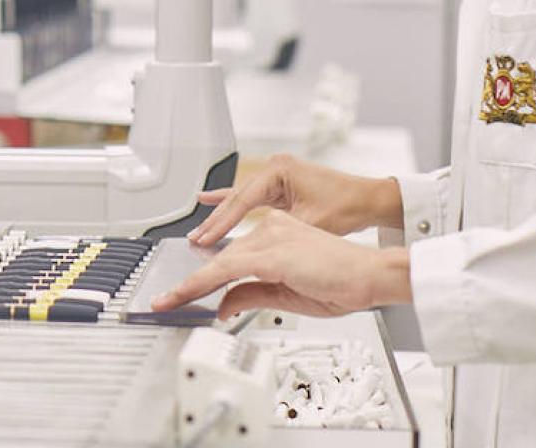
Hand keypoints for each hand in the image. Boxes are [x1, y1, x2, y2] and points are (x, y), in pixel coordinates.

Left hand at [152, 210, 412, 319]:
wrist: (372, 278)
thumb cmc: (342, 283)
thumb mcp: (286, 296)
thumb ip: (251, 295)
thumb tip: (222, 306)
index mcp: (275, 235)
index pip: (230, 257)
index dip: (201, 277)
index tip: (177, 292)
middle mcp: (269, 229)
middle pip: (220, 260)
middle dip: (189, 283)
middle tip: (163, 300)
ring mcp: (270, 238)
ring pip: (219, 264)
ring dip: (189, 286)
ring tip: (166, 302)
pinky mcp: (272, 254)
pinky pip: (229, 270)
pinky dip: (204, 283)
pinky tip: (187, 295)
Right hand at [189, 154, 401, 247]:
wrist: (371, 200)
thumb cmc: (348, 206)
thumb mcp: (309, 225)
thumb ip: (277, 237)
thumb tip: (253, 257)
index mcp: (280, 170)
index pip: (242, 201)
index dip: (222, 224)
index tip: (206, 240)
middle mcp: (276, 168)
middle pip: (237, 198)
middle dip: (216, 221)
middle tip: (196, 238)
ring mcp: (278, 175)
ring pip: (241, 199)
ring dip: (222, 216)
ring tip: (199, 229)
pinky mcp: (281, 185)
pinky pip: (251, 196)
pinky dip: (232, 203)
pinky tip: (210, 199)